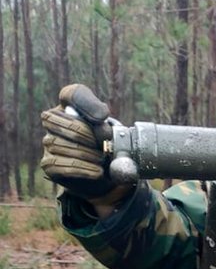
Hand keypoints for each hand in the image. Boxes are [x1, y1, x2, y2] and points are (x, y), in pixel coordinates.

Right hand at [40, 84, 127, 203]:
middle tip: (104, 144)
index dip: (84, 101)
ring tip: (103, 159)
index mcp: (72, 107)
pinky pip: (57, 163)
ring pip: (58, 144)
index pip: (72, 94)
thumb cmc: (109, 146)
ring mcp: (49, 142)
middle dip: (85, 134)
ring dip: (85, 153)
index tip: (103, 116)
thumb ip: (107, 121)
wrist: (108, 174)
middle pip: (61, 122)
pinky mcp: (49, 164)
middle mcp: (55, 122)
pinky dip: (81, 168)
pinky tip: (97, 171)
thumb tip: (100, 117)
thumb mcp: (114, 131)